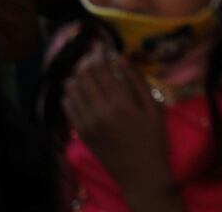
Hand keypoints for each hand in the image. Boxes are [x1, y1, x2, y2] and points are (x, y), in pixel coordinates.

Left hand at [63, 44, 171, 195]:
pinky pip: (67, 104)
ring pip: (71, 86)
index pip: (100, 68)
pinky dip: (72, 93)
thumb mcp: (154, 110)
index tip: (100, 46)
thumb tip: (120, 58)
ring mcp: (87, 122)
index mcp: (121, 104)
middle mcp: (100, 111)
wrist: (141, 175)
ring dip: (78, 75)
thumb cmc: (153, 141)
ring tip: (88, 74)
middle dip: (87, 61)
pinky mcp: (80, 132)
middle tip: (93, 57)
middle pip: (83, 74)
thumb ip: (137, 82)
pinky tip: (82, 92)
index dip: (98, 53)